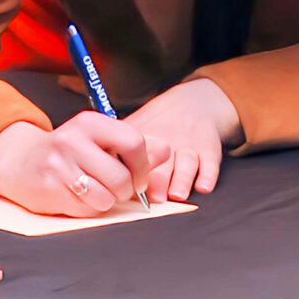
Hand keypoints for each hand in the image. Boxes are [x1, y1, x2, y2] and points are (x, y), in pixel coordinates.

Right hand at [0, 112, 164, 217]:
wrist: (18, 162)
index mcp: (90, 122)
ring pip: (106, 198)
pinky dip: (88, 209)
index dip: (143, 167)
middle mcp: (73, 139)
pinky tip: (76, 197)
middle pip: (123, 178)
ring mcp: (59, 165)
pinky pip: (87, 210)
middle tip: (116, 189)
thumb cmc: (69, 153)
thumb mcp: (99, 140)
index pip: (135, 143)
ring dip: (106, 202)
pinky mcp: (50, 189)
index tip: (138, 176)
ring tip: (93, 191)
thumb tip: (167, 152)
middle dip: (125, 191)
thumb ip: (134, 146)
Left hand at [124, 78, 241, 200]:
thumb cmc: (160, 123)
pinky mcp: (209, 148)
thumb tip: (87, 170)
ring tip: (176, 194)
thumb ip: (115, 147)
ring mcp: (189, 145)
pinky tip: (204, 186)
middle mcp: (168, 140)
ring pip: (187, 162)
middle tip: (153, 197)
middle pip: (163, 161)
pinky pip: (211, 162)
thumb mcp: (136, 127)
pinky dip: (208, 174)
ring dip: (182, 178)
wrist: (196, 101)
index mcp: (146, 136)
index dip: (132, 169)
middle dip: (158, 180)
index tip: (126, 184)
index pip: (136, 152)